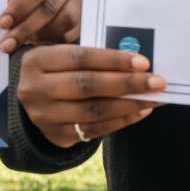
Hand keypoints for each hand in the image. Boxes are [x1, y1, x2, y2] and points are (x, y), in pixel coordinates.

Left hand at [0, 0, 79, 51]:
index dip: (20, 8)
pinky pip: (72, 33)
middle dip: (26, 29)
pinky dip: (53, 42)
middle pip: (50, 7)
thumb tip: (0, 27)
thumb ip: (4, 5)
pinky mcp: (82, 16)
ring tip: (23, 45)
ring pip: (66, 21)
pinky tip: (37, 46)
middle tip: (8, 44)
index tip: (3, 23)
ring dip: (42, 37)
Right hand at [17, 44, 165, 147]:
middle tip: (158, 81)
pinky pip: (95, 129)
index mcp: (36, 60)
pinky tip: (141, 111)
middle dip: (127, 83)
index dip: (113, 60)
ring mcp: (44, 115)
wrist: (32, 99)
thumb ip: (91, 55)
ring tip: (155, 98)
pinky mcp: (57, 135)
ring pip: (94, 110)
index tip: (143, 62)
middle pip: (87, 85)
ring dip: (129, 104)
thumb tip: (136, 62)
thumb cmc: (56, 69)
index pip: (80, 58)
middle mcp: (35, 89)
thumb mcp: (60, 54)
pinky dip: (122, 120)